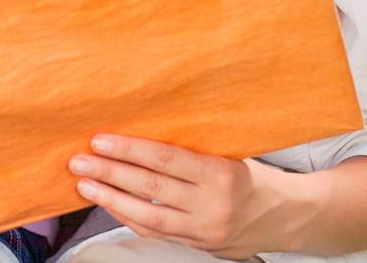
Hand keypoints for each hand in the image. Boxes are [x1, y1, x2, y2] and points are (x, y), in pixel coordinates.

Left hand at [68, 135, 295, 259]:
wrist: (288, 216)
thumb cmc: (252, 173)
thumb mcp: (231, 152)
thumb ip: (193, 146)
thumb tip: (142, 121)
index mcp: (220, 172)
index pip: (166, 159)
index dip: (130, 150)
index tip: (100, 140)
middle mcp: (211, 204)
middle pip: (151, 189)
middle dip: (111, 174)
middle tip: (78, 161)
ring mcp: (204, 229)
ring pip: (149, 216)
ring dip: (111, 199)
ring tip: (84, 184)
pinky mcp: (199, 245)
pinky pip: (156, 232)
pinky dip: (128, 217)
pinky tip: (108, 203)